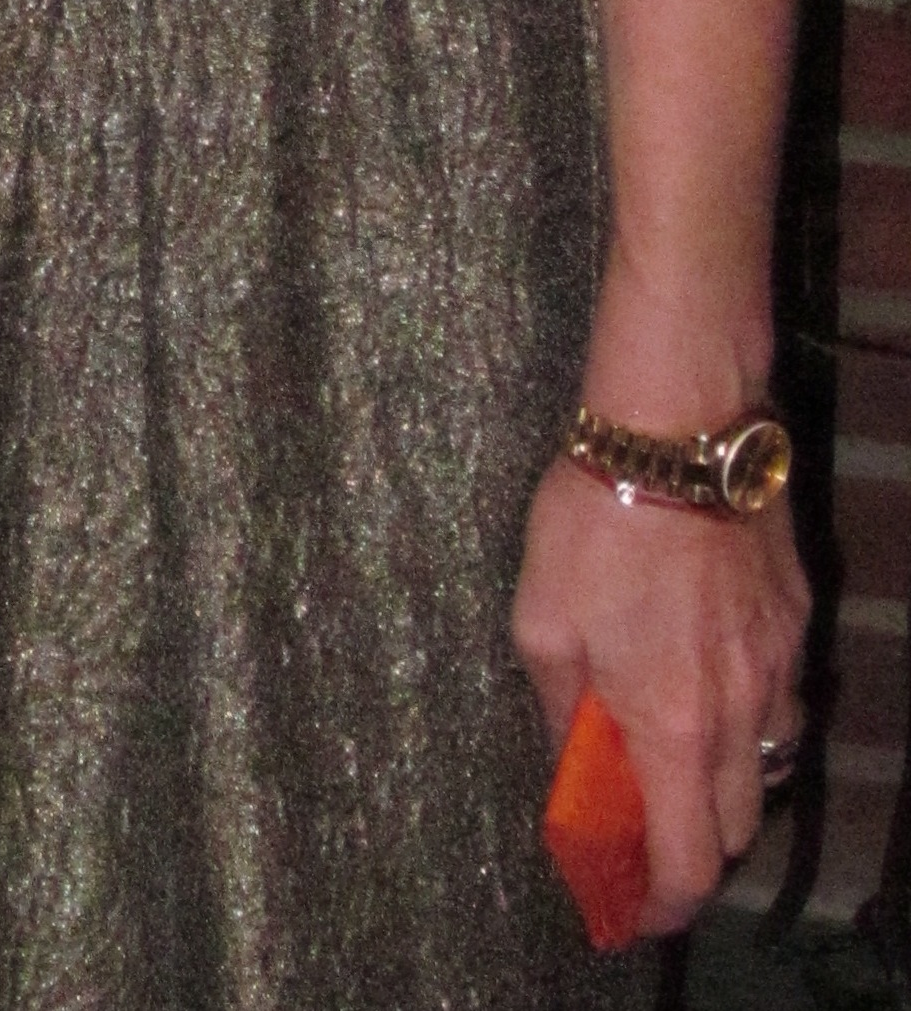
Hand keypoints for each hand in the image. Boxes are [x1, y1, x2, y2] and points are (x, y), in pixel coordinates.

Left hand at [513, 458, 805, 934]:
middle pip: (736, 825)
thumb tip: (573, 766)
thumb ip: (563, 708)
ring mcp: (776, 665)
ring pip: (765, 761)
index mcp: (672, 725)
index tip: (635, 908)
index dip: (666, 901)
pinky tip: (701, 671)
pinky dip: (746, 712)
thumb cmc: (595, 520)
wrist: (679, 430)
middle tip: (643, 819)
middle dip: (693, 842)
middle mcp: (740, 711)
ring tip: (669, 743)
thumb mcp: (542, 619)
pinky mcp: (794, 619)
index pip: (691, 858)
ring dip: (723, 776)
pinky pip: (779, 696)